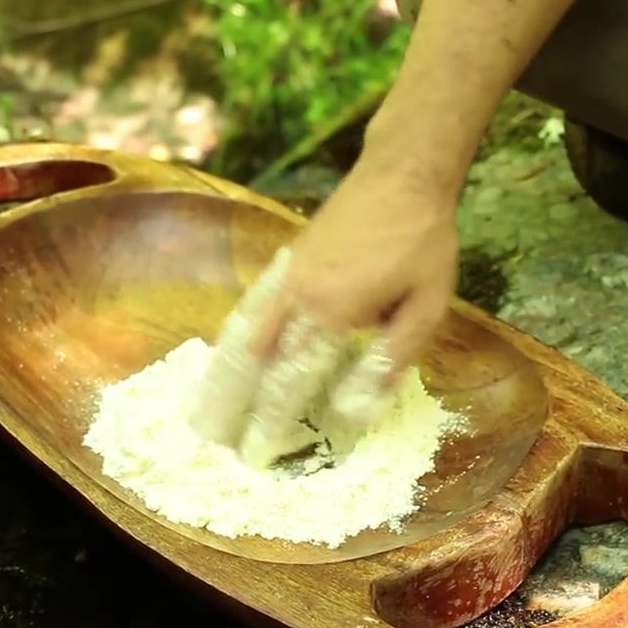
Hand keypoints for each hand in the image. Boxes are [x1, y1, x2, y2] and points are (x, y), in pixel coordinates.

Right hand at [187, 159, 459, 466]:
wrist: (402, 175)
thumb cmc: (422, 243)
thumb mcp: (425, 306)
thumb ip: (389, 359)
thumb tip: (356, 411)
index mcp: (330, 312)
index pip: (290, 380)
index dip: (271, 420)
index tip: (256, 452)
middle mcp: (296, 296)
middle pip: (249, 359)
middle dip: (227, 402)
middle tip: (208, 438)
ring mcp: (285, 276)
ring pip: (241, 332)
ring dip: (220, 372)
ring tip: (203, 405)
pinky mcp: (285, 262)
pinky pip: (249, 307)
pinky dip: (232, 337)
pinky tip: (229, 352)